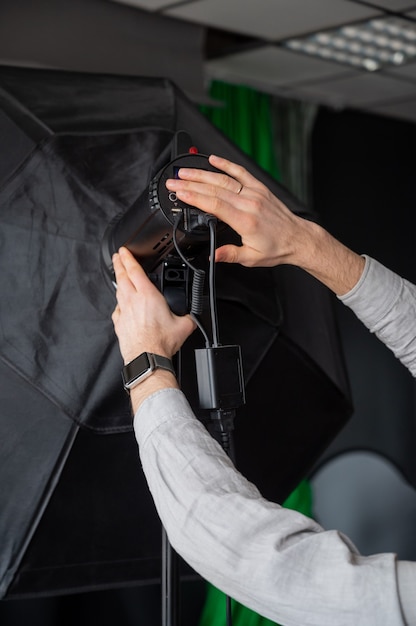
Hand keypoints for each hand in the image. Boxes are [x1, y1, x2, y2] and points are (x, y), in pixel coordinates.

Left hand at [112, 247, 195, 364]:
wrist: (147, 358)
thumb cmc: (161, 343)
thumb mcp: (184, 325)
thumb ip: (189, 316)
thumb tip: (194, 315)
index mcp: (148, 296)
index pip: (134, 271)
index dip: (128, 258)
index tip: (124, 251)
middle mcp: (133, 301)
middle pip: (122, 277)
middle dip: (119, 264)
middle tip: (117, 256)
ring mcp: (124, 312)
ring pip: (119, 290)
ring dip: (119, 281)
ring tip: (120, 276)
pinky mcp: (119, 323)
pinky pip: (117, 308)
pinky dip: (119, 302)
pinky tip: (122, 303)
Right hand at [166, 155, 364, 294]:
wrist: (298, 238)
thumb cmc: (276, 247)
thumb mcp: (251, 259)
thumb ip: (230, 254)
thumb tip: (214, 255)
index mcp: (245, 221)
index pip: (214, 205)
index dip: (194, 197)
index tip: (179, 192)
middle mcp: (249, 203)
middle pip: (214, 189)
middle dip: (190, 184)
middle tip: (173, 181)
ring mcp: (254, 193)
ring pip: (224, 179)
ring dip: (202, 174)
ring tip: (184, 171)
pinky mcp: (259, 188)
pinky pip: (240, 172)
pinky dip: (226, 164)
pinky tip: (213, 160)